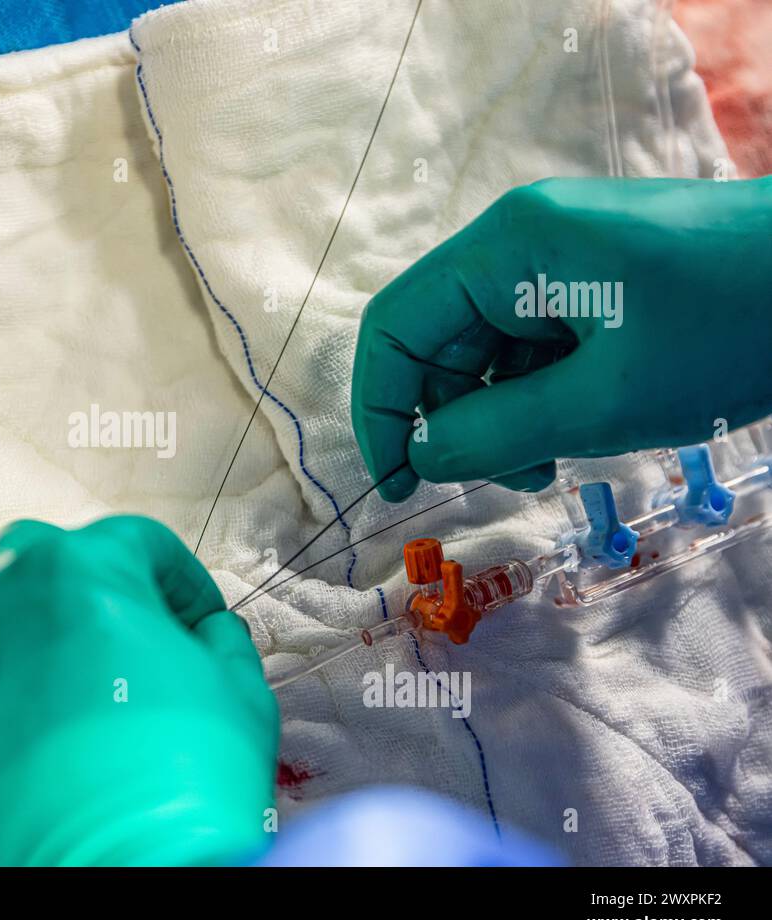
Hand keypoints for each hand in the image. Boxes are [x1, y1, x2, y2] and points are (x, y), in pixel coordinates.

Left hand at [0, 515, 277, 864]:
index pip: (138, 546)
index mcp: (81, 570)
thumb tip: (207, 636)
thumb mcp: (240, 701)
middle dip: (86, 600)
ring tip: (43, 706)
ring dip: (7, 644)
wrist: (92, 889)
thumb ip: (222, 645)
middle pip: (42, 566)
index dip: (180, 585)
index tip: (194, 624)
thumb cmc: (172, 797)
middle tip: (121, 659)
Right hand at [352, 176, 771, 501]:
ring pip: (490, 352)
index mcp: (507, 247)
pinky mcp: (598, 280)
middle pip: (442, 342)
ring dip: (504, 418)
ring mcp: (561, 258)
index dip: (381, 410)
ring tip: (554, 461)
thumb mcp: (603, 401)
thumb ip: (494, 434)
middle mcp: (520, 243)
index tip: (398, 484)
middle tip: (508, 480)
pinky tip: (580, 430)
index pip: (396, 327)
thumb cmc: (730, 330)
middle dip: (456, 420)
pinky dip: (542, 397)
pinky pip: (537, 346)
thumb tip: (420, 457)